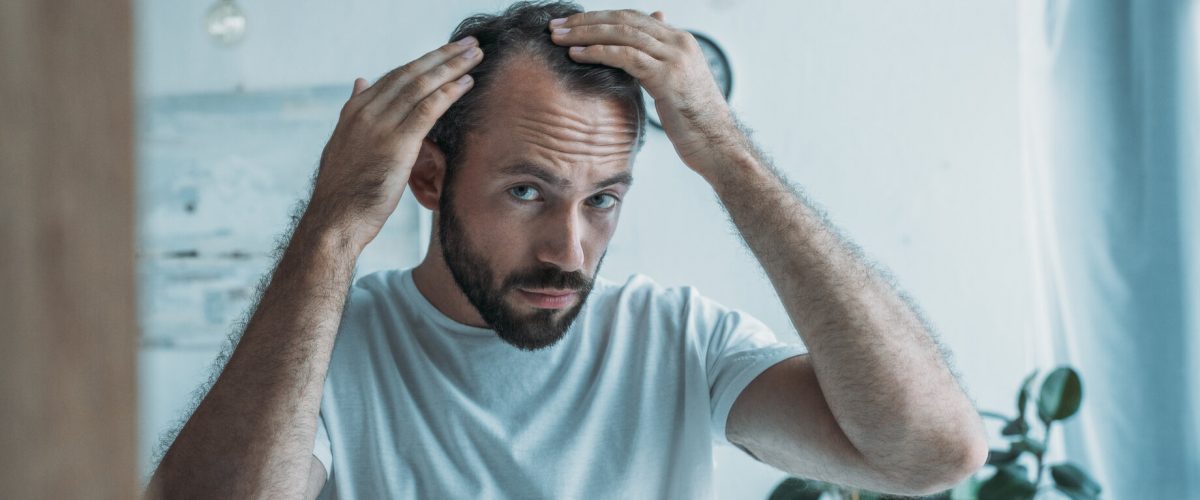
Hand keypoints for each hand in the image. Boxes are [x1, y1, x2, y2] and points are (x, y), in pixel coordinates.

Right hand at [307, 37, 482, 252]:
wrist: (335, 219)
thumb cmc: (344, 191)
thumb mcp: (344, 144)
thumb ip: (355, 111)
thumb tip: (360, 81)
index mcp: (354, 111)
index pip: (394, 77)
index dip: (423, 63)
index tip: (445, 53)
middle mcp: (366, 112)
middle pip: (410, 74)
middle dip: (442, 56)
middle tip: (468, 44)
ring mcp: (380, 126)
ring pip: (421, 86)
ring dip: (452, 67)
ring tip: (475, 55)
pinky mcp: (396, 143)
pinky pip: (428, 109)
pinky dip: (449, 92)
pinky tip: (467, 82)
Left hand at [549, 10, 740, 175]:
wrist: (718, 145)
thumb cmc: (695, 122)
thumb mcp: (675, 85)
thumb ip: (658, 63)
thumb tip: (639, 56)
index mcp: (679, 40)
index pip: (632, 17)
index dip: (599, 18)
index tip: (571, 23)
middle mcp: (678, 42)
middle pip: (623, 19)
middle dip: (586, 21)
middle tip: (556, 25)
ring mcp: (674, 57)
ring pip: (621, 33)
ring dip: (585, 33)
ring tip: (558, 37)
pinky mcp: (667, 76)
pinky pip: (625, 56)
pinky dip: (597, 52)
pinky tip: (576, 55)